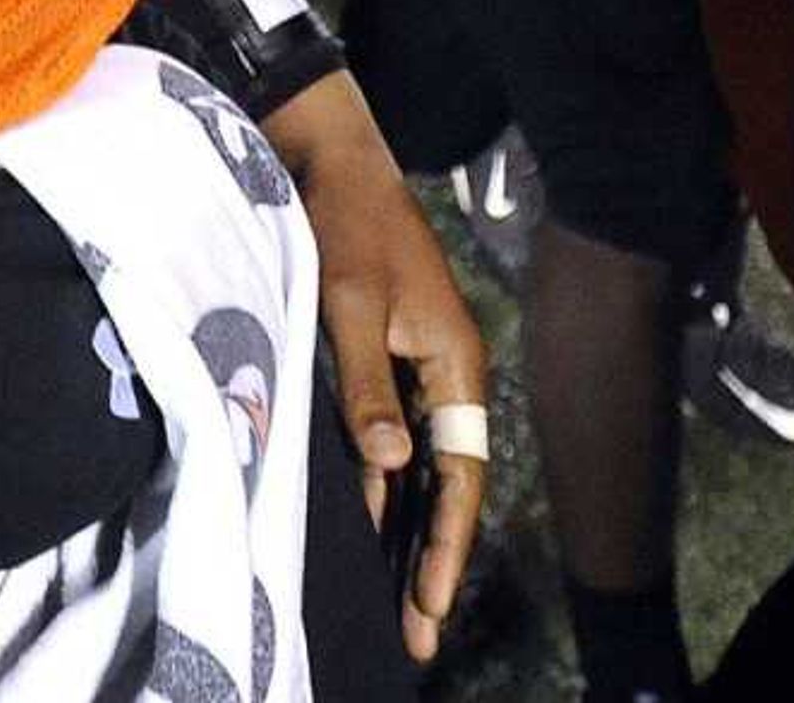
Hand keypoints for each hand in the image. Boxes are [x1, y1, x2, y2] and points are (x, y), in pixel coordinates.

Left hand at [265, 73, 488, 666]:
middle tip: (414, 633)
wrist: (331, 159)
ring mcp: (419, 367)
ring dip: (408, 530)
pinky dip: (385, 487)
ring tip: (393, 601)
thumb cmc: (345, 225)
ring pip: (423, 466)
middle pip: (449, 482)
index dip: (447, 544)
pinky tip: (367, 523)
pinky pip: (395, 439)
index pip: (461, 473)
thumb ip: (368, 387)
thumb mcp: (349, 303)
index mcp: (455, 362)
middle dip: (433, 559)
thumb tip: (392, 470)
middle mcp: (446, 372)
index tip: (429, 604)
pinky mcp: (389, 358)